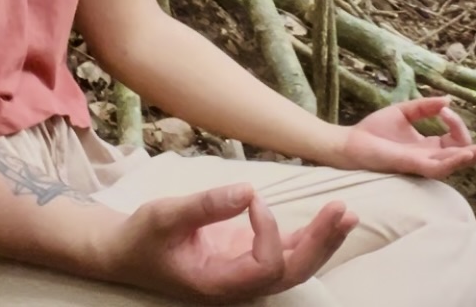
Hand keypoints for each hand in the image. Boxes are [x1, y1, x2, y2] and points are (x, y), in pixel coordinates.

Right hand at [97, 183, 357, 303]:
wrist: (128, 251)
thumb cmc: (143, 237)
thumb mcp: (165, 216)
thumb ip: (205, 205)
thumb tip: (247, 191)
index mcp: (218, 284)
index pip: (265, 267)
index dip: (268, 232)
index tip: (251, 198)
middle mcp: (239, 285)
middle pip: (293, 273)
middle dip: (320, 244)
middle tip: (342, 212)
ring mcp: (246, 273)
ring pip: (297, 265)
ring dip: (323, 239)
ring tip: (347, 213)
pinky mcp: (249, 257)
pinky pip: (287, 251)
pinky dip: (310, 235)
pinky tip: (331, 217)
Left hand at [331, 97, 475, 178]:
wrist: (350, 142)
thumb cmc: (374, 131)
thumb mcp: (403, 112)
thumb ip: (425, 107)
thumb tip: (448, 100)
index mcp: (430, 147)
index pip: (457, 139)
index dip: (457, 122)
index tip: (445, 108)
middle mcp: (431, 158)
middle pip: (467, 155)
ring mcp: (424, 164)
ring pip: (459, 163)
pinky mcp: (414, 166)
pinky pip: (440, 168)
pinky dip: (456, 160)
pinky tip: (467, 152)